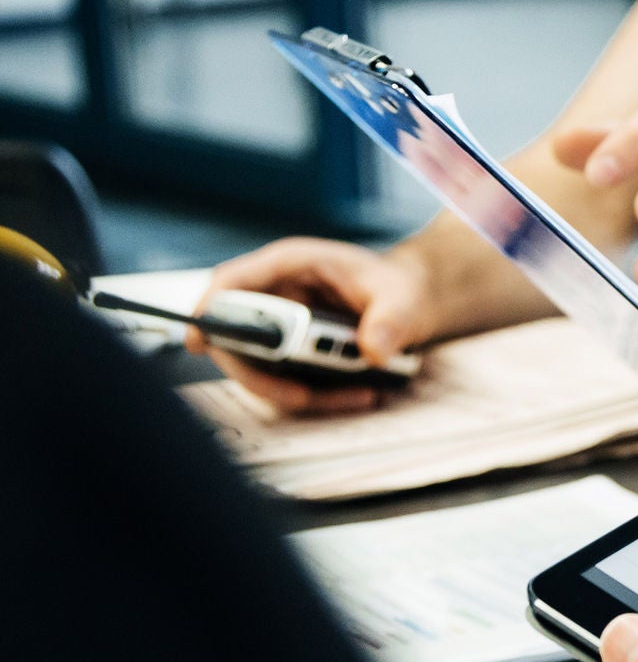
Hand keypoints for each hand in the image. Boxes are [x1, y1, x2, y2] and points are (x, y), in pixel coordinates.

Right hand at [186, 238, 435, 413]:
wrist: (415, 303)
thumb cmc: (400, 288)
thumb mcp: (403, 299)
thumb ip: (391, 321)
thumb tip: (373, 350)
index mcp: (291, 265)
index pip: (234, 282)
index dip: (208, 309)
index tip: (198, 340)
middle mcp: (278, 295)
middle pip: (235, 335)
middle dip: (259, 372)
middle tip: (300, 396)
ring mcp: (281, 327)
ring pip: (260, 367)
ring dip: (295, 391)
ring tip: (355, 395)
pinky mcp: (293, 355)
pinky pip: (287, 381)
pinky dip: (317, 396)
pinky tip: (358, 395)